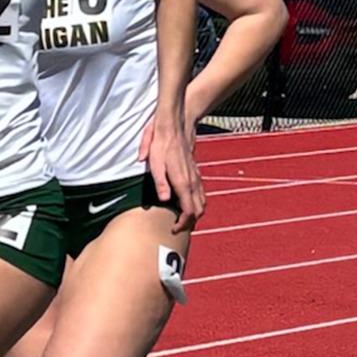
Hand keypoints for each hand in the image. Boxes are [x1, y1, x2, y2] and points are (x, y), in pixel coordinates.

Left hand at [139, 112, 204, 231]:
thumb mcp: (155, 163)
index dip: (183, 224)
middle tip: (177, 229)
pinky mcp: (195, 172)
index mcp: (183, 182)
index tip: (174, 231)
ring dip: (194, 214)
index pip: (189, 211)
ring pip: (202, 202)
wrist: (175, 125)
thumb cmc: (161, 144)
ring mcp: (196, 176)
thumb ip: (160, 182)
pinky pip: (200, 193)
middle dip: (190, 223)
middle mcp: (192, 181)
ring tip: (181, 220)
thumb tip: (165, 200)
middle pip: (199, 210)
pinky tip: (185, 205)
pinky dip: (196, 203)